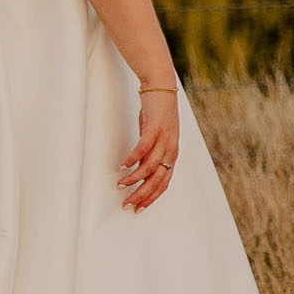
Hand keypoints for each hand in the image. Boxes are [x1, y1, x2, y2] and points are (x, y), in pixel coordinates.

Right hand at [118, 90, 179, 212]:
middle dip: (142, 195)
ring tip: (121, 185)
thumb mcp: (155, 137)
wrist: (161, 85)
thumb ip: (150, 153)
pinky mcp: (155, 128)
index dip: (151, 198)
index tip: (138, 208)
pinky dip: (133, 159)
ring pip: (150, 167)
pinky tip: (122, 166)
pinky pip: (143, 149)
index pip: (163, 183)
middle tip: (127, 204)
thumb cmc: (157, 112)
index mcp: (171, 154)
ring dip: (135, 179)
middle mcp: (170, 149)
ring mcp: (164, 139)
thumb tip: (139, 168)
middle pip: (157, 180)